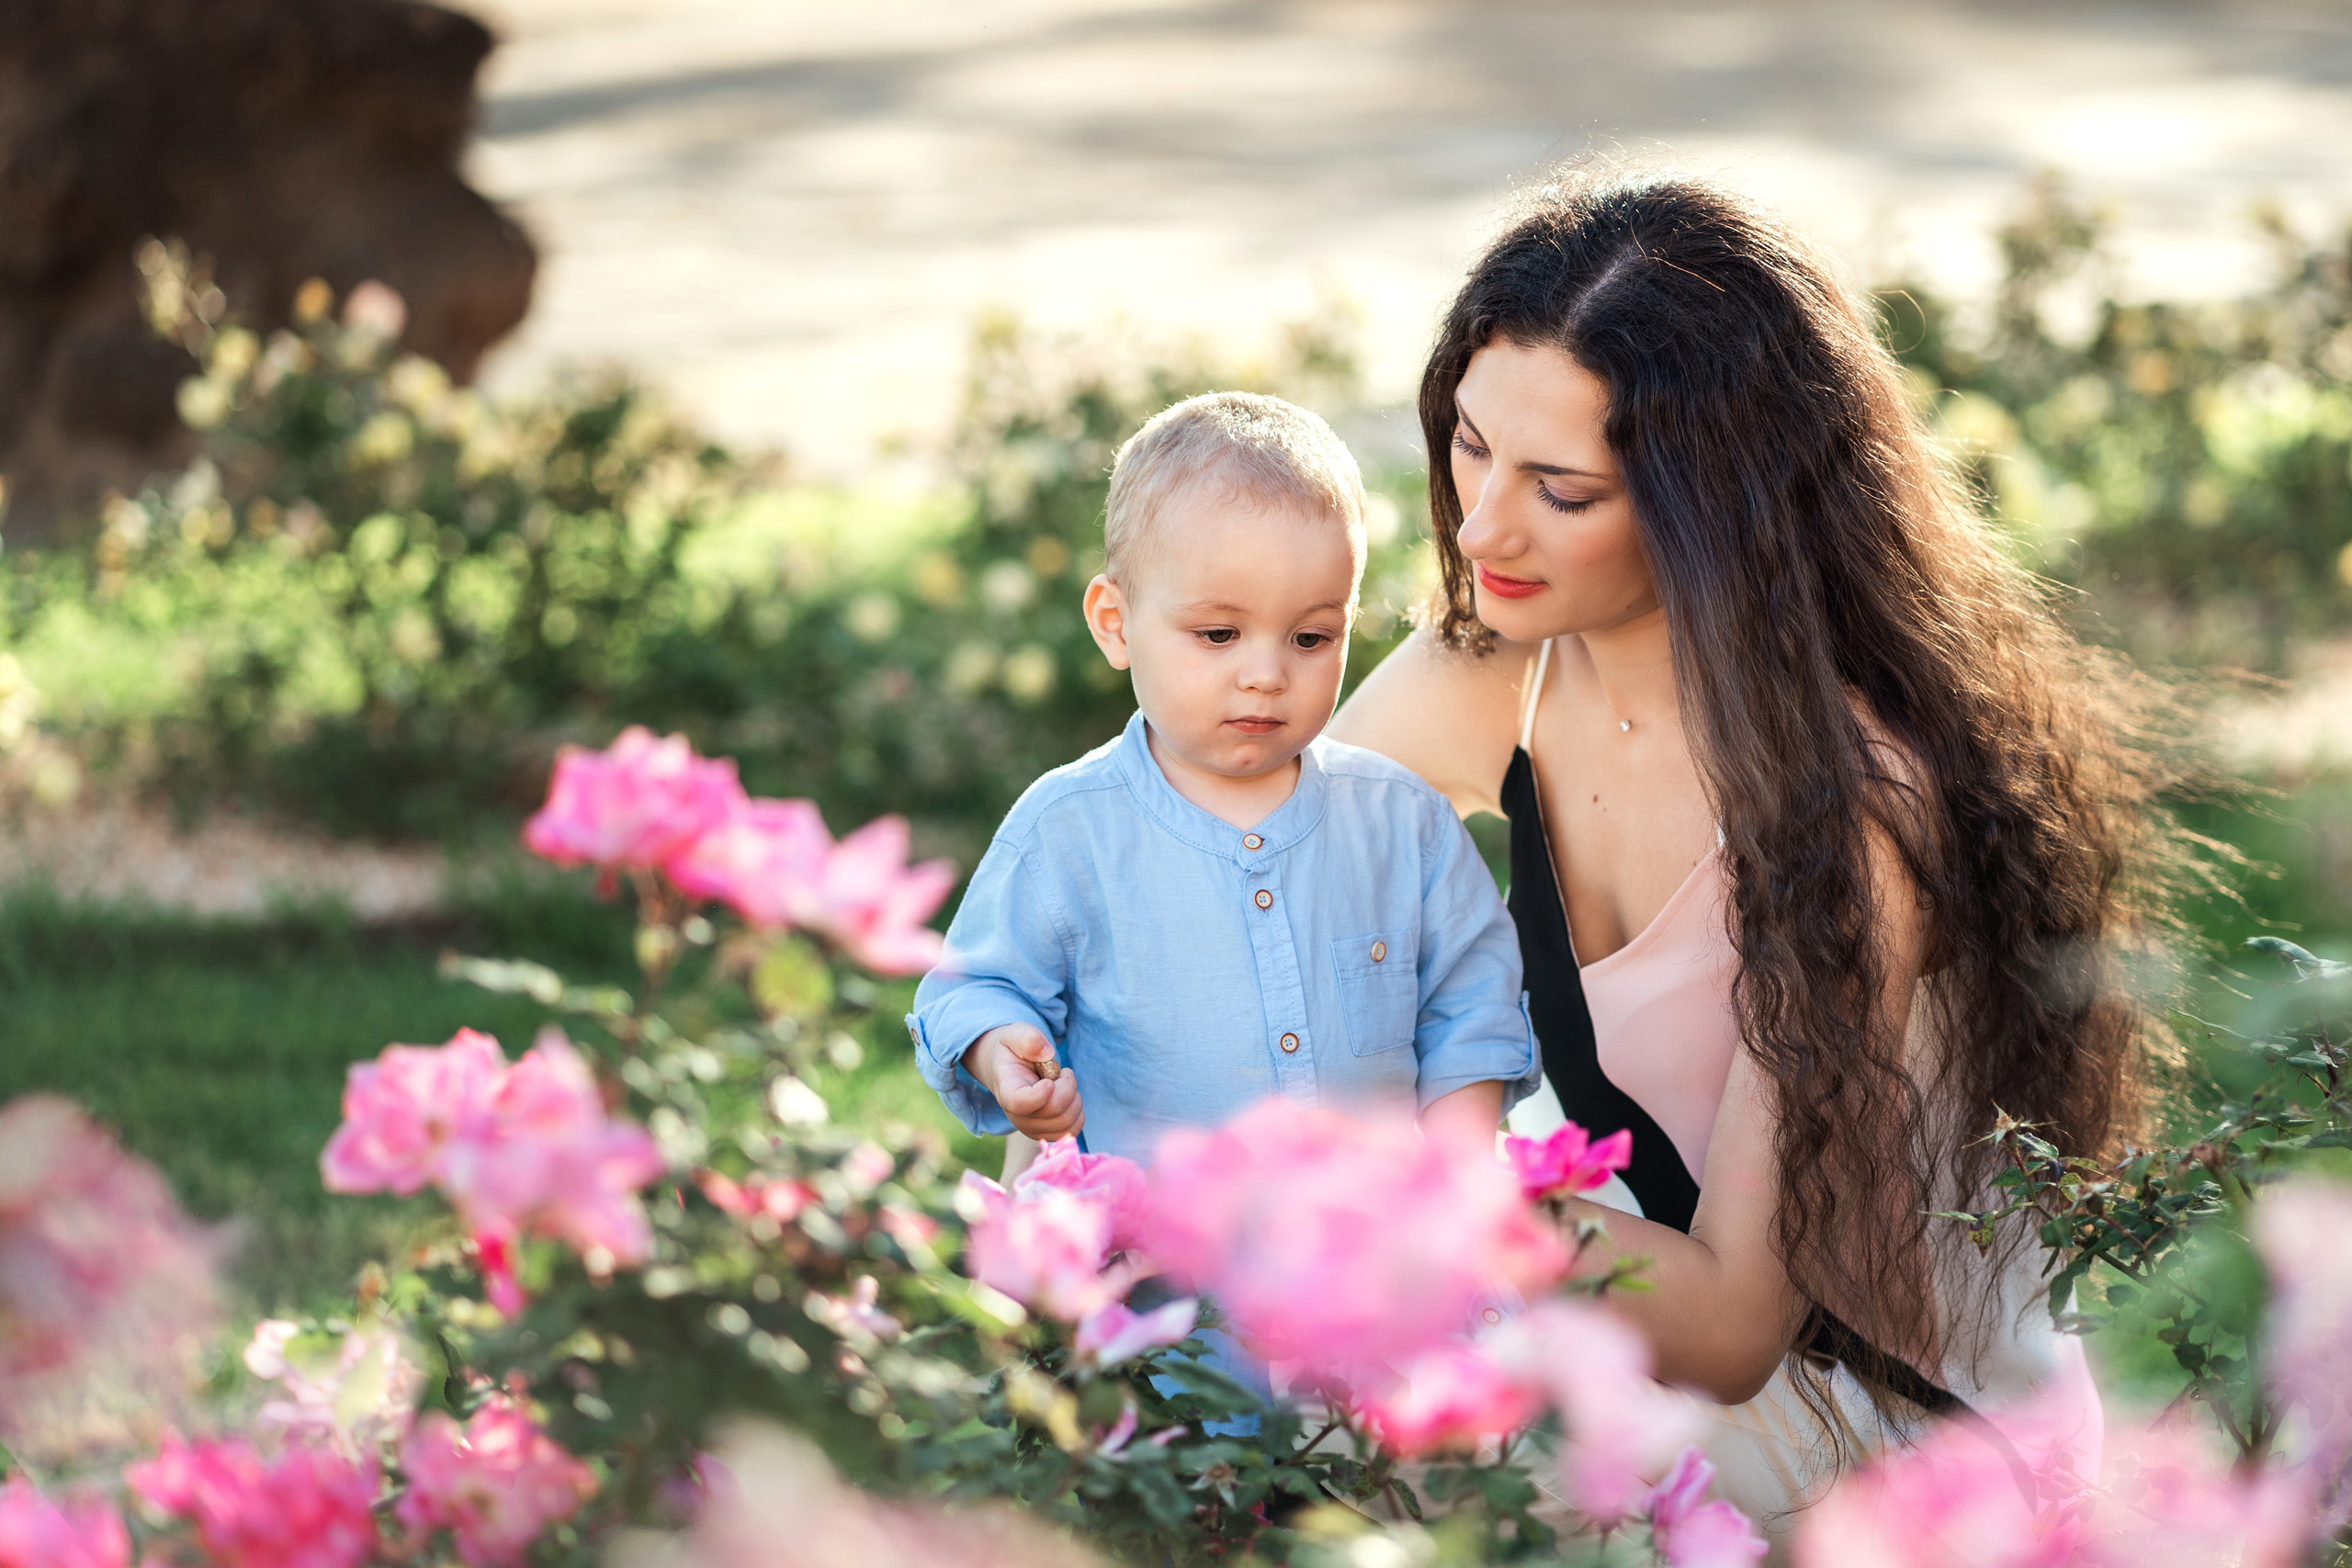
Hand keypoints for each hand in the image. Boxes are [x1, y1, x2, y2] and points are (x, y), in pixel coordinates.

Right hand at [963, 1024, 1083, 1141]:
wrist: (1011, 1069)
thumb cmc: (1015, 1051)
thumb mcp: (1016, 1034)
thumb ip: (1028, 1039)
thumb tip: (1048, 1054)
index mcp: (1007, 1089)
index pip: (1020, 1103)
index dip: (1040, 1094)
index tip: (1050, 1080)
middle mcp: (1016, 1115)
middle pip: (1053, 1112)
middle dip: (1068, 1087)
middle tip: (1063, 1072)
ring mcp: (1031, 1128)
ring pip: (1066, 1123)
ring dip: (1074, 1099)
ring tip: (1064, 1085)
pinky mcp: (1046, 1134)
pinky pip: (1071, 1131)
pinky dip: (1077, 1113)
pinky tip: (1068, 1099)